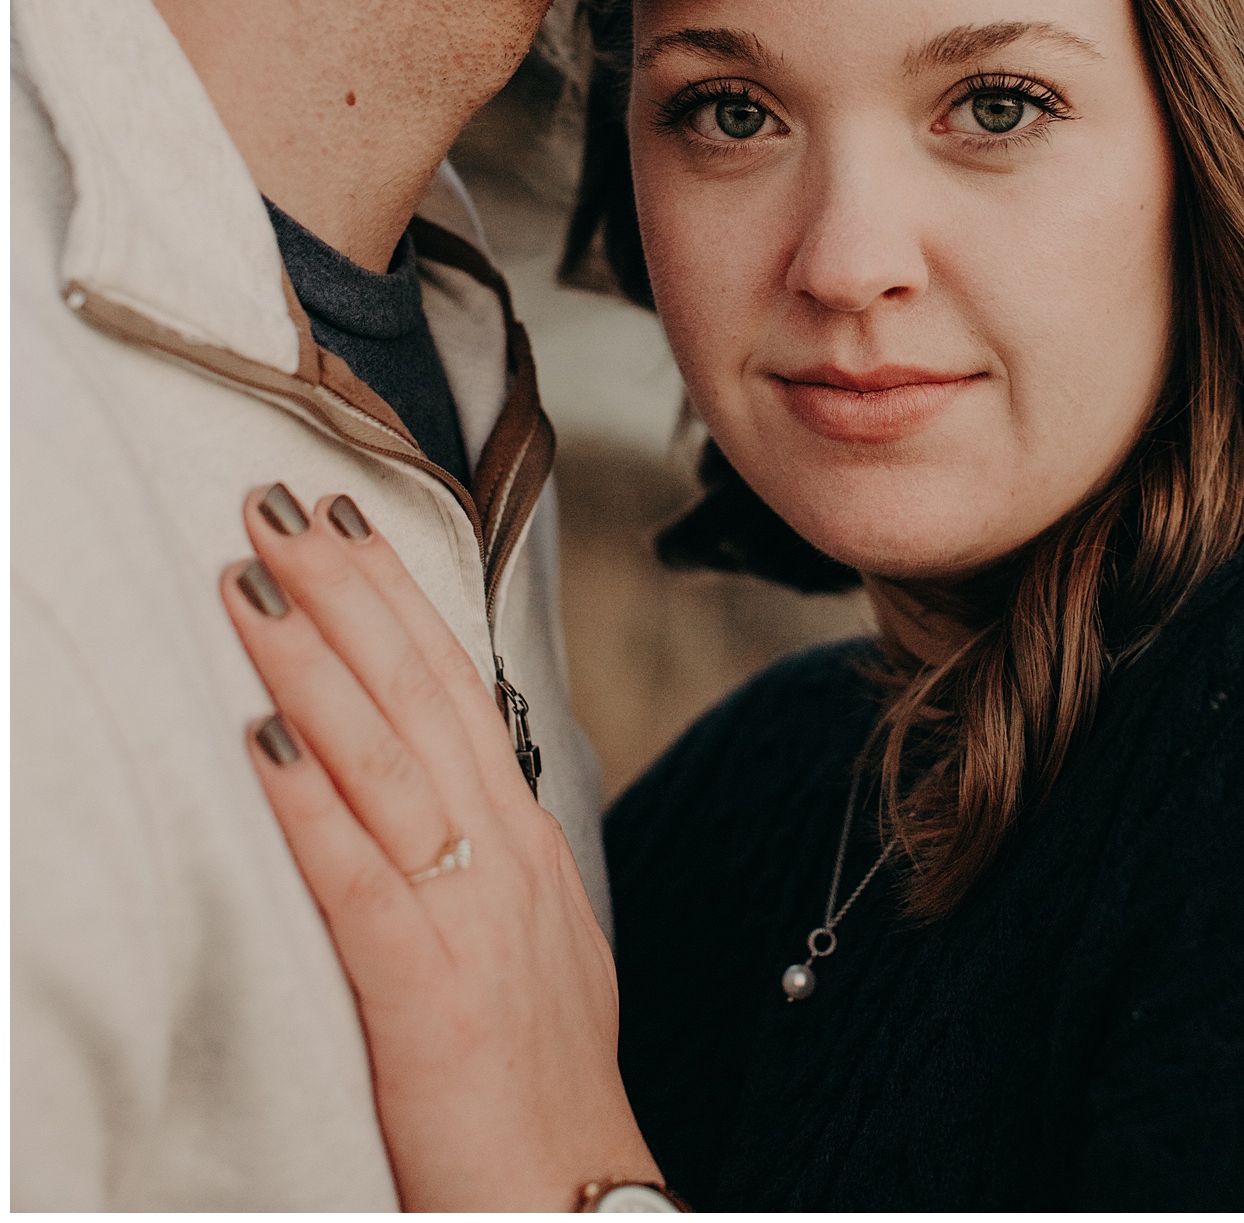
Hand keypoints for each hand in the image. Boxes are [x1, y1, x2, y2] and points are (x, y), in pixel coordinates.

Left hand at [221, 486, 659, 1212]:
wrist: (581, 1203)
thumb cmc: (545, 1079)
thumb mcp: (539, 934)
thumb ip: (491, 849)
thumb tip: (446, 776)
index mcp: (525, 836)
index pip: (455, 683)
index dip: (395, 596)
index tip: (344, 519)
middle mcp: (504, 852)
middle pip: (418, 691)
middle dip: (343, 590)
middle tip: (277, 506)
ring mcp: (470, 915)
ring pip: (383, 759)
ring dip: (309, 663)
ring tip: (246, 586)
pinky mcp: (425, 991)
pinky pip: (357, 878)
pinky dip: (308, 803)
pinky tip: (259, 743)